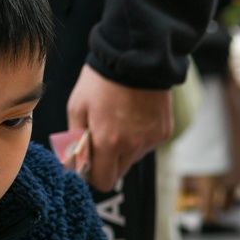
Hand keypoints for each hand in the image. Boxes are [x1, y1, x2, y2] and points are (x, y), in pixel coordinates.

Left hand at [64, 65, 174, 190]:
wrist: (136, 58)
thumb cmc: (100, 81)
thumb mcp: (77, 107)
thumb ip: (76, 138)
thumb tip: (75, 161)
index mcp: (108, 142)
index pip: (103, 181)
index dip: (94, 175)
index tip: (89, 163)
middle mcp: (133, 146)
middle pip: (119, 173)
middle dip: (108, 162)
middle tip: (102, 139)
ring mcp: (151, 140)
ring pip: (133, 158)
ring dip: (124, 148)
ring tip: (120, 121)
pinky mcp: (164, 132)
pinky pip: (147, 145)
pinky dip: (139, 137)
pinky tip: (135, 116)